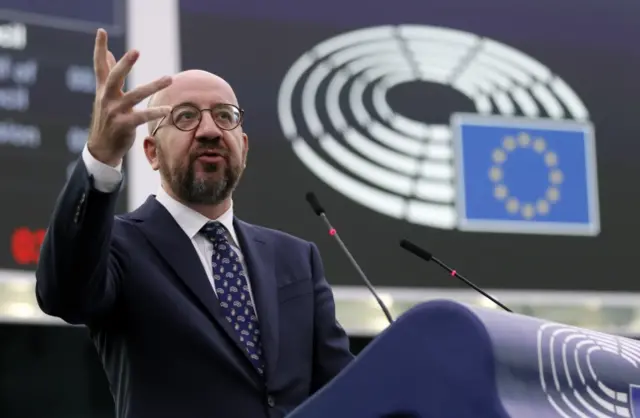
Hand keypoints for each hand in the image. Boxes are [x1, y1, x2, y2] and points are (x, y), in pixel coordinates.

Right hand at [87, 29, 172, 166]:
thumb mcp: (105, 96)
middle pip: (114, 77)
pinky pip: (142, 117)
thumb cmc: (107, 119)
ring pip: (135, 95)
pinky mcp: (123, 125)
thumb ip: (107, 74)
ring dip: (153, 86)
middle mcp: (106, 98)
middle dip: (125, 64)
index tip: (101, 31)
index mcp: (102, 90)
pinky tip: (168, 109)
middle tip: (136, 50)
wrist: (101, 149)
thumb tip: (108, 52)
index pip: (99, 66)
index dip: (98, 48)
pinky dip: (155, 112)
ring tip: (169, 78)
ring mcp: (114, 112)